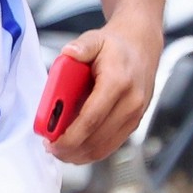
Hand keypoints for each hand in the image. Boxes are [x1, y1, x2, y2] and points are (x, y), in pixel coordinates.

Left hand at [47, 18, 159, 164]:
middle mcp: (131, 102)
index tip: (50, 142)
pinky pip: (111, 145)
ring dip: (79, 154)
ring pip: (104, 148)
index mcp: (118, 82)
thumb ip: (81, 47)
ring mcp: (135, 115)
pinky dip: (91, 151)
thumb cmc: (116, 46)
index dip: (68, 137)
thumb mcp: (95, 38)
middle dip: (70, 149)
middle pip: (96, 139)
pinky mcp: (134, 123)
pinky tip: (75, 147)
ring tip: (60, 149)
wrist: (142, 45)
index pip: (91, 119)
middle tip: (50, 148)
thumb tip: (68, 53)